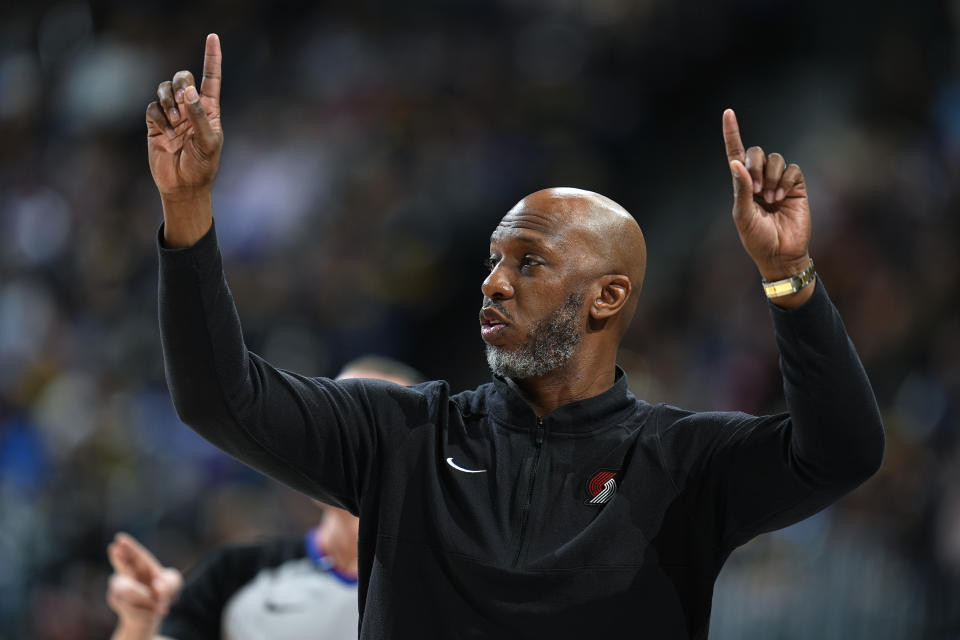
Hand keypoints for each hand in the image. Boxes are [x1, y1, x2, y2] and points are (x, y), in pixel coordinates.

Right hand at [106, 532, 182, 638]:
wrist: (152, 613)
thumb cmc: (163, 593)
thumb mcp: (173, 585)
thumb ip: (168, 585)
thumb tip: (157, 588)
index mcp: (142, 564)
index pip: (135, 554)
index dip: (128, 546)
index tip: (119, 537)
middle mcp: (128, 574)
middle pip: (121, 565)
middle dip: (118, 557)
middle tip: (113, 548)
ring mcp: (120, 587)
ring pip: (124, 588)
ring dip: (140, 594)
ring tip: (151, 598)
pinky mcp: (117, 601)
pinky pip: (128, 605)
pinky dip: (142, 608)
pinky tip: (150, 610)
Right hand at [146, 33, 222, 202]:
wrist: (183, 187)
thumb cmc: (202, 167)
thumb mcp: (208, 143)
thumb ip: (200, 117)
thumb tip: (189, 91)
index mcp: (209, 110)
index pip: (211, 79)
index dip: (212, 58)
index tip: (213, 37)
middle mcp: (190, 108)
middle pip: (183, 78)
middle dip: (180, 84)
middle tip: (182, 101)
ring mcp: (172, 115)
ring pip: (164, 89)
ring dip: (168, 101)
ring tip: (174, 123)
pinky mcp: (156, 123)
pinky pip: (152, 107)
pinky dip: (158, 116)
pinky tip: (165, 132)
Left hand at [722, 109, 811, 284]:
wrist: (781, 253)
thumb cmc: (757, 238)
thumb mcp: (743, 216)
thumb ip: (740, 189)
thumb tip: (735, 163)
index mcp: (741, 185)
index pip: (735, 153)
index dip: (732, 133)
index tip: (728, 112)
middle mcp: (759, 179)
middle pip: (756, 152)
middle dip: (755, 166)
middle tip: (755, 190)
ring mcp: (778, 181)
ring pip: (775, 159)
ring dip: (771, 176)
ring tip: (770, 198)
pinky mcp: (796, 186)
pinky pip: (792, 169)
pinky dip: (786, 180)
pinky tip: (781, 198)